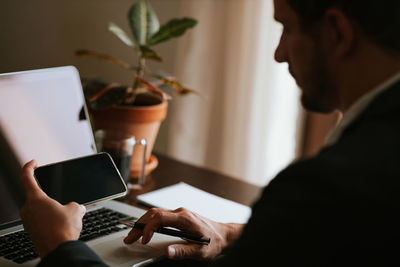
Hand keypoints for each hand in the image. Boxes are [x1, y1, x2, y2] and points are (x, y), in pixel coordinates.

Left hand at [19, 160, 85, 257]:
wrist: (58, 250)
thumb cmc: (63, 230)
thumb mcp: (76, 210)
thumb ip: (75, 204)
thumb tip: (78, 208)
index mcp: (36, 199)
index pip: (26, 177)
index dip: (29, 167)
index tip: (33, 163)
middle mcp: (28, 209)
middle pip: (36, 196)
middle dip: (50, 197)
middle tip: (61, 201)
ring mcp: (28, 222)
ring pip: (39, 210)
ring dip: (51, 210)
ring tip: (65, 217)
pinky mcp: (32, 232)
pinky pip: (40, 221)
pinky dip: (50, 220)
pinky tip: (61, 226)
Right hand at [123, 207, 243, 259]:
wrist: (225, 235)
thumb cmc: (215, 241)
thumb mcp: (200, 251)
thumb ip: (183, 251)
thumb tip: (167, 252)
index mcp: (184, 219)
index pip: (159, 218)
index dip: (148, 228)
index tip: (143, 240)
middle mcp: (181, 213)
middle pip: (154, 214)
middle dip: (139, 225)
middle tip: (129, 238)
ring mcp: (180, 213)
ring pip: (155, 213)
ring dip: (142, 222)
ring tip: (133, 235)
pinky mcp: (180, 216)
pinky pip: (160, 215)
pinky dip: (149, 222)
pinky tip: (145, 230)